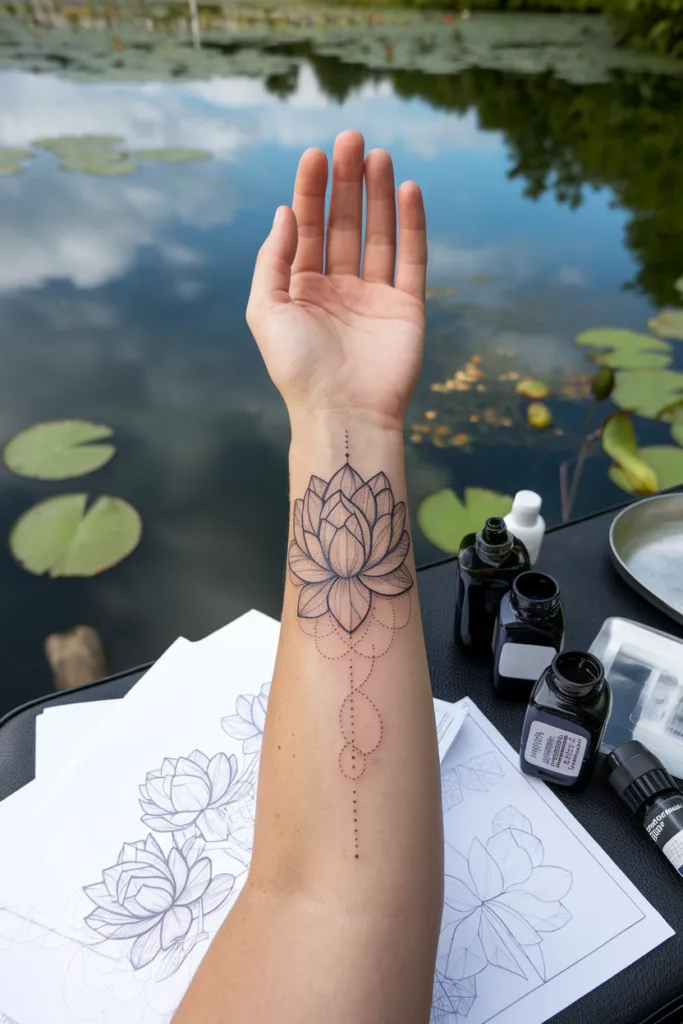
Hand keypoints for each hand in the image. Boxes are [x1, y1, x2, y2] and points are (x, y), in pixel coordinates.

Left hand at [246, 130, 426, 433]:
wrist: (342, 412)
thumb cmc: (297, 368)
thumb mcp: (266, 310)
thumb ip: (273, 259)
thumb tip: (283, 212)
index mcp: (302, 288)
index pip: (308, 227)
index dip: (311, 190)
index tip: (315, 153)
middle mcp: (339, 288)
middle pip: (345, 223)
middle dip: (346, 181)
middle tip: (350, 138)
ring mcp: (375, 296)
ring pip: (379, 234)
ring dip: (378, 194)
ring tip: (378, 154)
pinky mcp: (407, 307)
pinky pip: (411, 258)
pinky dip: (412, 225)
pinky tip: (408, 191)